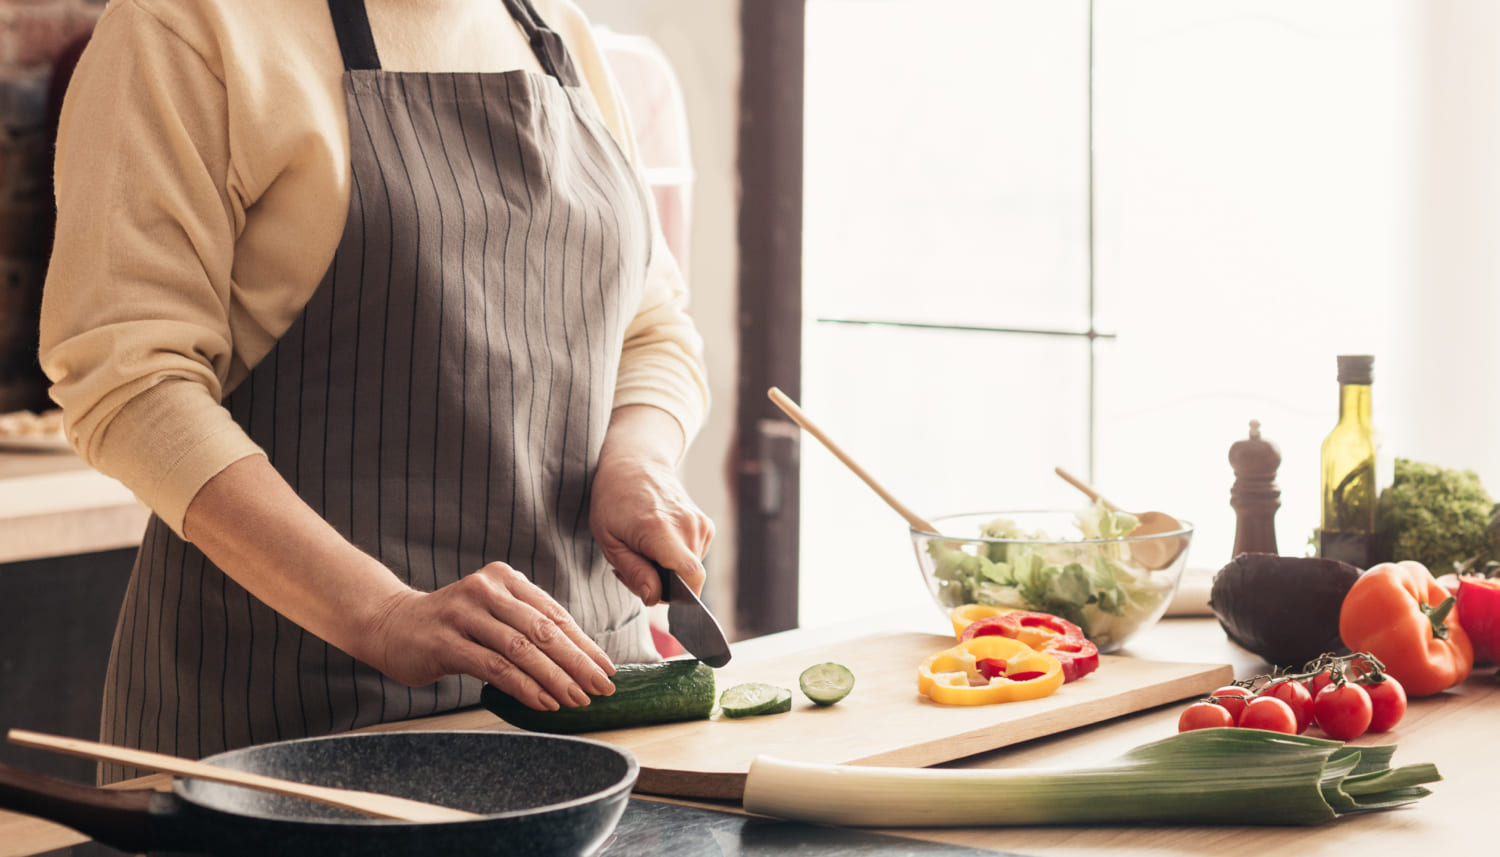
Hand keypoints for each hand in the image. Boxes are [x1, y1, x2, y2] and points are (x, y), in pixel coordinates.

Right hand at [365, 563, 616, 710]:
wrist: (391, 624)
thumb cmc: (452, 624)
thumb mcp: (492, 613)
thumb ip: (526, 625)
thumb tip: (578, 660)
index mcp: (505, 578)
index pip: (554, 614)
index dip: (583, 643)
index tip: (606, 668)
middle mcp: (487, 590)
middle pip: (543, 630)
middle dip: (577, 662)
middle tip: (601, 687)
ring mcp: (464, 614)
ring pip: (521, 649)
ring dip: (554, 678)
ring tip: (577, 699)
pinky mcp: (446, 641)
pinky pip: (494, 666)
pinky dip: (523, 686)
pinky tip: (543, 702)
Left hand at [590, 410, 713, 603]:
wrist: (635, 464)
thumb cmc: (614, 500)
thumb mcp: (609, 540)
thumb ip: (634, 572)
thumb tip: (655, 598)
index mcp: (660, 530)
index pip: (690, 576)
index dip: (682, 598)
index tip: (662, 599)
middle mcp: (688, 526)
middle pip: (687, 579)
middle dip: (662, 586)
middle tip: (633, 569)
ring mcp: (700, 523)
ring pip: (691, 570)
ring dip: (667, 572)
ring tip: (643, 552)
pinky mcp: (706, 525)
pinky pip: (694, 558)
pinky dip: (676, 560)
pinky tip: (658, 544)